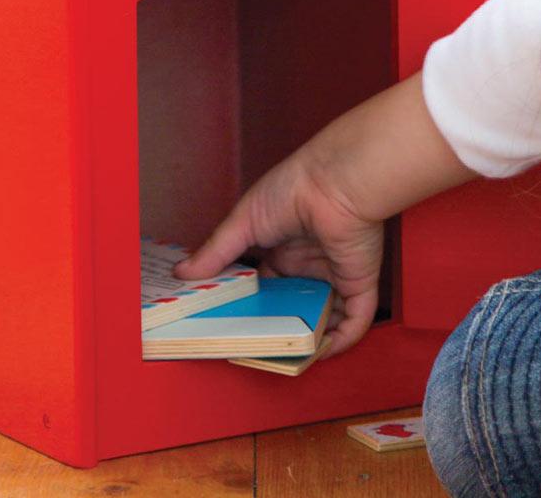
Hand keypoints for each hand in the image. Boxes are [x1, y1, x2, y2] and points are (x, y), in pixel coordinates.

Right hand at [173, 148, 382, 357]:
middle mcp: (309, 264)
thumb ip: (216, 251)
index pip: (266, 287)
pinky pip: (355, 321)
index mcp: (283, 249)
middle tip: (257, 349)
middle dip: (279, 328)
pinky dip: (341, 340)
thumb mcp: (243, 222)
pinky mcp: (359, 283)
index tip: (234, 327)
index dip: (253, 306)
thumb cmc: (291, 190)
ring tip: (287, 357)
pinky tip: (321, 351)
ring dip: (309, 338)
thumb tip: (182, 272)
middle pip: (294, 307)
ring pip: (324, 318)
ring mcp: (335, 275)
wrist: (333, 183)